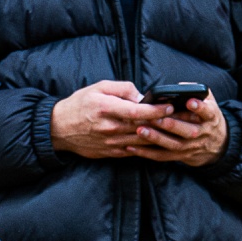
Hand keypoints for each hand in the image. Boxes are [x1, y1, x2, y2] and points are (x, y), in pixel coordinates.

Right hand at [49, 81, 171, 159]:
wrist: (59, 129)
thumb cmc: (80, 104)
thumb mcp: (98, 87)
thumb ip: (122, 88)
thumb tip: (142, 95)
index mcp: (106, 108)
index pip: (137, 111)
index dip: (156, 110)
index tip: (169, 106)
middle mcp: (110, 127)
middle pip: (143, 127)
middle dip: (165, 123)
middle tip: (182, 118)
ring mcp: (111, 143)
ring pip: (142, 141)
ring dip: (161, 136)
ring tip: (177, 130)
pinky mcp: (111, 153)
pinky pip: (134, 151)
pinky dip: (148, 147)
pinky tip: (161, 142)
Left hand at [124, 93, 227, 167]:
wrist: (217, 145)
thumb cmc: (207, 118)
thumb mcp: (210, 103)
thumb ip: (198, 92)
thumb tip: (179, 86)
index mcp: (211, 118)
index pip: (208, 112)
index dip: (199, 108)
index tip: (190, 102)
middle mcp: (202, 133)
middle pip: (188, 131)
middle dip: (172, 125)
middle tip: (156, 118)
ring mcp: (191, 147)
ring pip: (174, 145)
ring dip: (156, 138)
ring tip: (141, 130)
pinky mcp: (180, 156)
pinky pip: (163, 156)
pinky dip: (147, 153)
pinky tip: (133, 147)